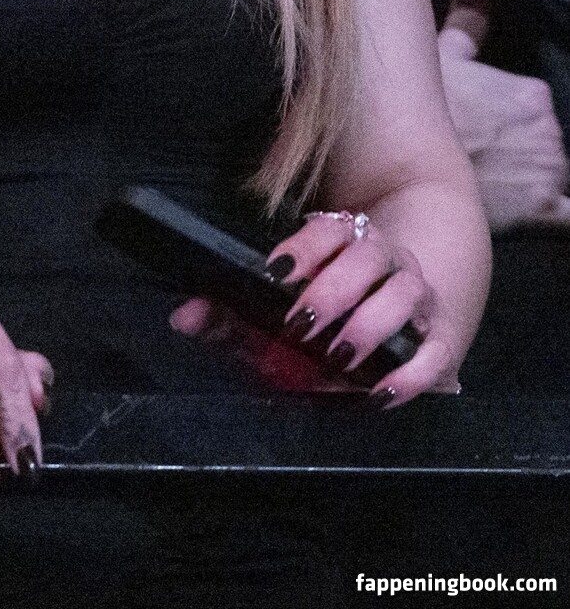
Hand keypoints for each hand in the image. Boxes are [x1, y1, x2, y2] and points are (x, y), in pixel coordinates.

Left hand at [171, 212, 454, 405]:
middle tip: (300, 324)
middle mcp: (384, 257)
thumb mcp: (278, 305)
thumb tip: (182, 319)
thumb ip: (228, 312)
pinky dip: (411, 375)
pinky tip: (378, 394)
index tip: (275, 275)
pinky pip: (435, 353)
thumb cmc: (326, 305)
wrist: (402, 302)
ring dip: (371, 324)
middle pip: (366, 256)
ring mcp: (415, 294)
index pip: (329, 227)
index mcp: (345, 239)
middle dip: (333, 289)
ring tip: (338, 354)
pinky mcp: (438, 339)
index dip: (303, 248)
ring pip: (404, 293)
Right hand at [439, 0, 569, 230]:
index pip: (538, 106)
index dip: (513, 118)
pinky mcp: (547, 211)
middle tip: (489, 156)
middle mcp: (550, 129)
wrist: (407, 169)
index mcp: (532, 93)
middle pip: (549, 142)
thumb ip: (469, 21)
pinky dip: (562, 211)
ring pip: (559, 176)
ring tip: (500, 185)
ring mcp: (552, 171)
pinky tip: (550, 210)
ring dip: (537, 181)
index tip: (491, 126)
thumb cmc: (425, 113)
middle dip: (525, 150)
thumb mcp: (443, 55)